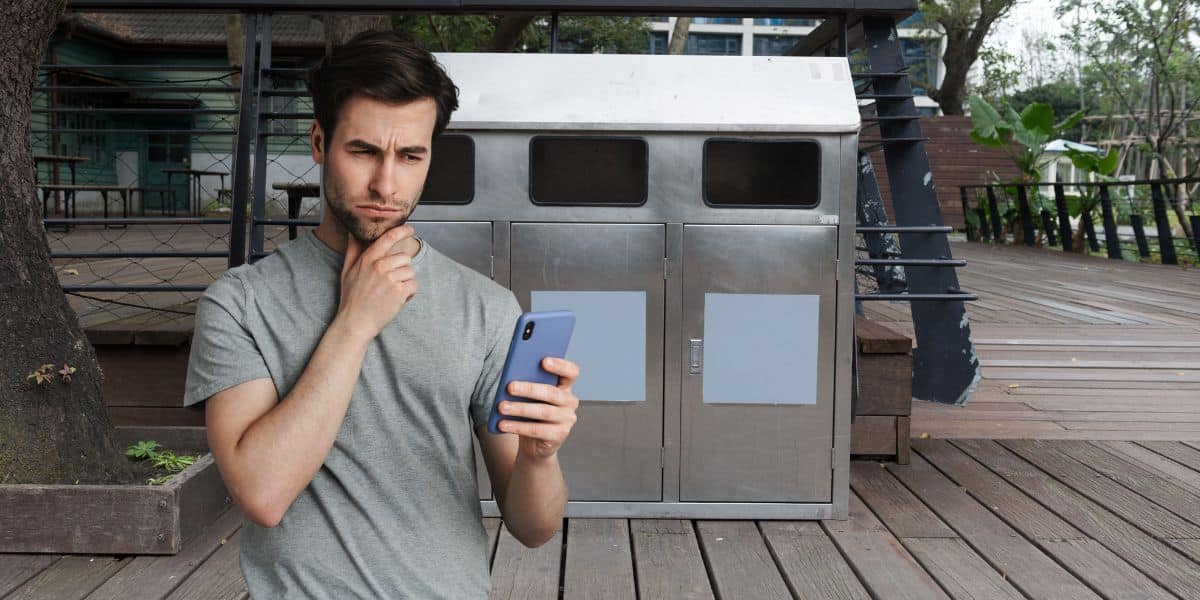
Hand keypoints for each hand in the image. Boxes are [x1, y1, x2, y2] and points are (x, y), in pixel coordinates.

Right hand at [335, 225, 418, 339]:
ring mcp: (390, 279)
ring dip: (405, 282)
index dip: (402, 231)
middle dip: (402, 269)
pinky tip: (397, 299)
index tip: (410, 229)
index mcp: (368, 259)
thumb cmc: (351, 298)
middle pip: (405, 257)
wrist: (356, 322)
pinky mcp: (399, 292)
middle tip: (391, 282)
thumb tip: (352, 233)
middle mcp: (380, 266)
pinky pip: (414, 286)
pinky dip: (409, 293)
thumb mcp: (347, 271)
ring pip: (411, 272)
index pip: (388, 238)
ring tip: (391, 292)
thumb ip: (352, 251)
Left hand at [497, 357, 580, 459]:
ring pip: (543, 412)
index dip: (560, 365)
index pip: (571, 372)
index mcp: (565, 386)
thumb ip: (528, 382)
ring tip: (502, 407)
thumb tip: (511, 377)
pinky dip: (518, 427)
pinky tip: (503, 424)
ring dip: (520, 409)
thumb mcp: (530, 395)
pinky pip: (537, 430)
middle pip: (552, 392)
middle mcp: (570, 401)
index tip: (543, 360)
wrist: (535, 442)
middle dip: (529, 389)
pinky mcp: (560, 435)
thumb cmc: (531, 410)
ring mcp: (567, 419)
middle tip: (510, 387)